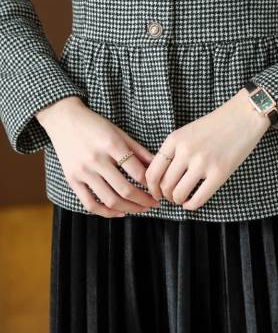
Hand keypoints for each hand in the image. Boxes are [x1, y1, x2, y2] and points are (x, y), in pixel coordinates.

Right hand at [36, 96, 159, 217]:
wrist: (64, 119)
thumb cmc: (95, 124)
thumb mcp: (120, 133)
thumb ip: (139, 151)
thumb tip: (158, 166)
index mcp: (112, 145)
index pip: (137, 172)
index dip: (151, 185)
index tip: (159, 189)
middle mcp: (96, 160)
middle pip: (125, 189)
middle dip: (144, 201)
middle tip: (155, 204)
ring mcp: (82, 172)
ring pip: (109, 200)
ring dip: (130, 208)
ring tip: (142, 209)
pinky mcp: (72, 180)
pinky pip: (90, 203)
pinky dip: (106, 212)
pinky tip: (120, 212)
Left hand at [145, 87, 270, 209]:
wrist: (244, 115)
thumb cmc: (216, 124)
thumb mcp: (187, 132)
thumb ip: (174, 151)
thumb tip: (161, 177)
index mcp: (174, 140)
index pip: (152, 172)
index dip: (151, 188)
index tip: (156, 192)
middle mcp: (185, 151)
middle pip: (165, 185)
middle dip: (165, 196)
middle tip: (171, 197)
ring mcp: (202, 163)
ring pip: (179, 194)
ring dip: (178, 201)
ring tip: (182, 198)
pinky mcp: (219, 173)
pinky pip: (198, 199)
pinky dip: (191, 205)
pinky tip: (191, 202)